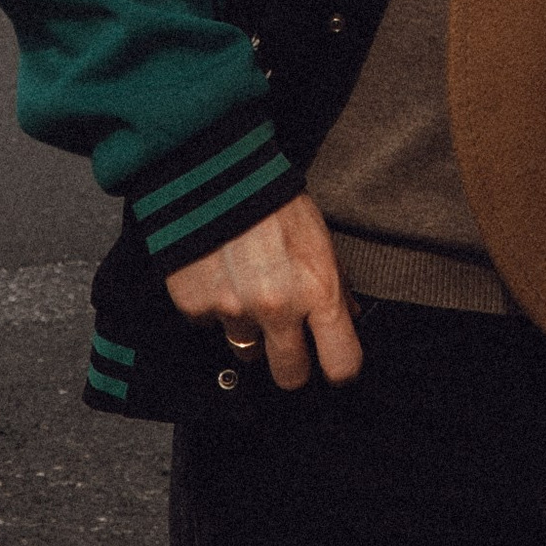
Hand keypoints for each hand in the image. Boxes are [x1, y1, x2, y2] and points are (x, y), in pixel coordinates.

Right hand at [164, 194, 361, 392]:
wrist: (213, 168)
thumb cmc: (272, 196)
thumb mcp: (319, 235)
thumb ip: (335, 281)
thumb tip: (348, 316)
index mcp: (317, 290)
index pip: (342, 364)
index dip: (338, 366)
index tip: (331, 359)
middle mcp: (277, 309)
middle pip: (291, 376)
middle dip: (290, 360)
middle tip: (285, 335)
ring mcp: (234, 311)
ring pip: (246, 351)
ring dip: (249, 329)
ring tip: (246, 288)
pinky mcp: (197, 306)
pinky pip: (209, 325)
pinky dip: (214, 307)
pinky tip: (218, 273)